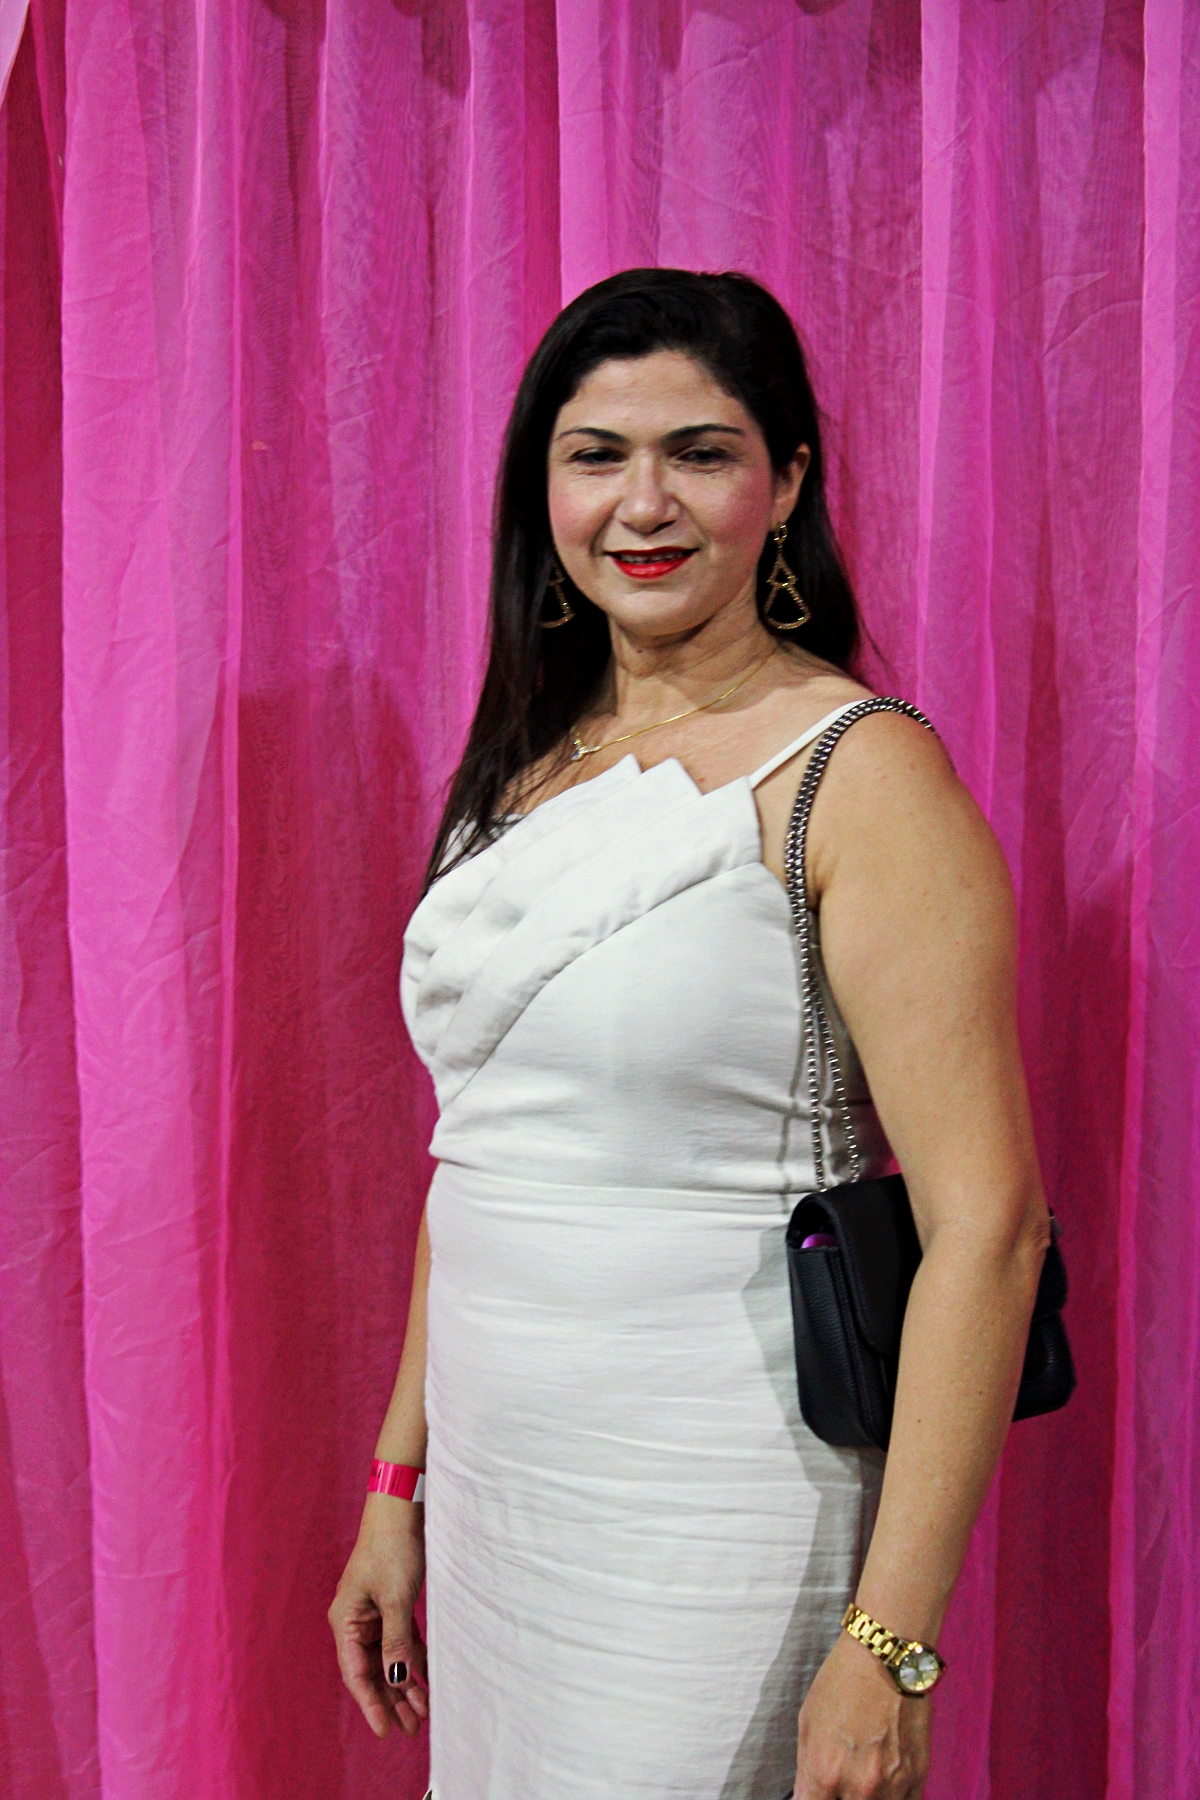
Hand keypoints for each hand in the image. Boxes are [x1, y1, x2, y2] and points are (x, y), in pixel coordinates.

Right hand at [329, 1493, 429, 1738]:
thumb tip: (396, 1679)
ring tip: (422, 1711)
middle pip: (372, 1670)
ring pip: (388, 1657)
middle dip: (391, 1700)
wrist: (400, 1507)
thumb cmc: (392, 1548)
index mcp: (346, 1620)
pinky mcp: (390, 1603)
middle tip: (412, 1728)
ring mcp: (373, 1612)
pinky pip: (399, 1640)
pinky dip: (412, 1658)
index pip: (357, 1673)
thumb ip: (395, 1641)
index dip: (371, 1704)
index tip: (386, 1732)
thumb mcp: (395, 1598)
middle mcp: (355, 1620)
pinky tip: (426, 1677)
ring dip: (404, 1683)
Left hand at [792, 1632, 930, 1798]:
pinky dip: (893, 1798)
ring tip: (863, 1777)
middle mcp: (859, 1786)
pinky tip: (884, 1784)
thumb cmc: (843, 1682)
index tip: (815, 1796)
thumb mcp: (808, 1723)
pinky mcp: (917, 1777)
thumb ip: (807, 1770)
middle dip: (839, 1798)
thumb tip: (807, 1796)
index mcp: (824, 1772)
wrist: (887, 1657)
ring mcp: (891, 1785)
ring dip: (867, 1799)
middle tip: (840, 1780)